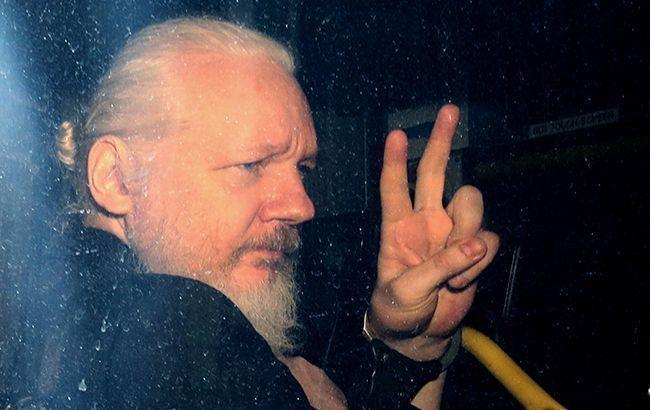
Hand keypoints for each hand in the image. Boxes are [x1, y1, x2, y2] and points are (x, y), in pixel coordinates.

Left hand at [368, 104, 498, 360]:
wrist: (420, 335)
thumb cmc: (398, 310)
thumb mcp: (405, 292)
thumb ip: (438, 267)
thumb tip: (475, 245)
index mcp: (396, 227)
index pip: (394, 186)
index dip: (395, 160)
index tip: (396, 134)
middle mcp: (425, 221)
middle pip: (434, 172)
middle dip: (440, 141)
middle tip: (448, 110)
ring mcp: (451, 233)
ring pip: (470, 202)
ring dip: (467, 229)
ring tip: (454, 267)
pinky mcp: (473, 250)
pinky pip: (487, 239)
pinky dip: (479, 260)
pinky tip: (462, 281)